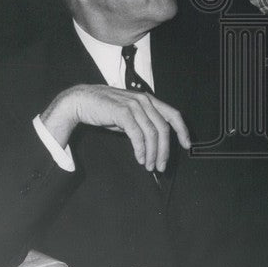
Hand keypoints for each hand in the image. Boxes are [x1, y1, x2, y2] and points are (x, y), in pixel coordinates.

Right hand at [40, 84, 189, 170]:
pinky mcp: (123, 112)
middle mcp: (144, 100)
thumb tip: (155, 143)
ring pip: (152, 133)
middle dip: (165, 150)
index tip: (187, 145)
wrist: (81, 101)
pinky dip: (141, 149)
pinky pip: (138, 134)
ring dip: (153, 153)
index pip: (173, 114)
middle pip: (164, 128)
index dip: (182, 130)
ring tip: (149, 165)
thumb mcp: (129, 114)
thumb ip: (143, 123)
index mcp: (148, 100)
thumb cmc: (104, 110)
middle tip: (162, 166)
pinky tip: (140, 158)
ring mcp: (134, 105)